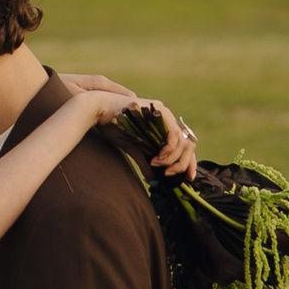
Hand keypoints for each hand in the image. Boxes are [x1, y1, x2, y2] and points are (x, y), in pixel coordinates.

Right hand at [58, 76, 197, 180]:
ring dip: (173, 159)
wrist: (99, 109)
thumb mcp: (132, 147)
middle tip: (171, 175)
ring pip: (183, 141)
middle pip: (189, 144)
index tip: (188, 178)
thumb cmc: (113, 126)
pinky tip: (157, 158)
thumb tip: (152, 178)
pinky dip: (168, 150)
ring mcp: (165, 114)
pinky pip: (173, 135)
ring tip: (158, 166)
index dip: (188, 162)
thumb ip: (145, 160)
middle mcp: (168, 119)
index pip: (184, 146)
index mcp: (163, 127)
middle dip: (184, 164)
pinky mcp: (160, 111)